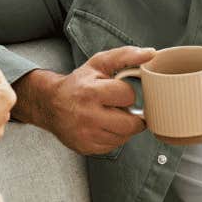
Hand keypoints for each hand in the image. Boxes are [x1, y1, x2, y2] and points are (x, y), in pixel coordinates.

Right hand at [12, 46, 155, 154]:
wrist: (51, 104)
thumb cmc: (79, 83)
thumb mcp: (98, 64)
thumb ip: (125, 56)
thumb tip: (151, 53)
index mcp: (90, 92)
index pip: (128, 96)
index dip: (126, 93)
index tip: (117, 92)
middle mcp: (87, 116)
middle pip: (130, 123)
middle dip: (131, 115)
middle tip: (121, 108)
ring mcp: (86, 135)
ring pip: (124, 136)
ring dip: (124, 127)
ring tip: (111, 116)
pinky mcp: (86, 148)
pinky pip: (113, 146)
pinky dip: (114, 137)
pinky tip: (104, 126)